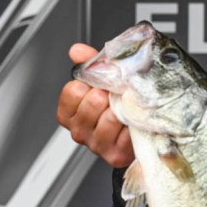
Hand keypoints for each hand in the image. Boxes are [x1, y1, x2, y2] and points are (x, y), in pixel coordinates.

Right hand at [56, 43, 134, 166]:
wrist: (138, 136)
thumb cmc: (115, 108)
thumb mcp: (101, 83)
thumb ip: (89, 66)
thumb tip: (77, 50)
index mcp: (68, 113)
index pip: (73, 90)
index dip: (91, 83)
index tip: (100, 85)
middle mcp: (78, 131)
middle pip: (92, 102)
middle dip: (109, 94)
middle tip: (117, 96)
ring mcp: (95, 145)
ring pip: (109, 116)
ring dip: (122, 108)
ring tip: (125, 109)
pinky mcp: (114, 155)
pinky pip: (125, 131)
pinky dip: (132, 123)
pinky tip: (133, 122)